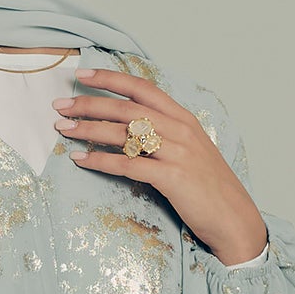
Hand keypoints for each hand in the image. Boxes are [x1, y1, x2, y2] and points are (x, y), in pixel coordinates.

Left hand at [55, 69, 268, 265]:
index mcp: (184, 118)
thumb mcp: (191, 151)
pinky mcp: (171, 177)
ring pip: (124, 133)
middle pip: (127, 108)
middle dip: (89, 104)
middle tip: (60, 106)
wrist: (234, 219)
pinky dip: (100, 160)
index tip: (82, 75)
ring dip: (89, 129)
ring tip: (63, 129)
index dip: (110, 79)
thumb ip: (165, 134)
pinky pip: (128, 165)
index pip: (142, 88)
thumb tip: (131, 128)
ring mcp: (177, 152)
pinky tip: (80, 159)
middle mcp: (180, 130)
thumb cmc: (209, 188)